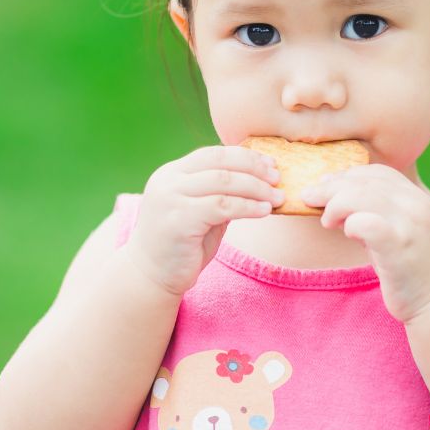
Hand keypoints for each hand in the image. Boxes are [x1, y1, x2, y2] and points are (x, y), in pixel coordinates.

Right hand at [125, 146, 283, 296]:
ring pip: (223, 182)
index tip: (270, 164)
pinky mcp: (179, 220)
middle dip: (254, 168)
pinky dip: (248, 207)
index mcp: (172, 172)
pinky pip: (222, 206)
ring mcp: (170, 199)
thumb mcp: (200, 211)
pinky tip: (264, 211)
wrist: (151, 277)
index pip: (214, 153)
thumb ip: (220, 193)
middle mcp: (168, 180)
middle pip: (220, 163)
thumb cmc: (181, 244)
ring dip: (256, 188)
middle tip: (278, 178)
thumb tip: (260, 178)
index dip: (245, 156)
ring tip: (277, 197)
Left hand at [300, 165, 429, 323]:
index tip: (325, 186)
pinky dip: (350, 223)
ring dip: (334, 205)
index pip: (377, 172)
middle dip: (330, 188)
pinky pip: (366, 223)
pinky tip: (347, 232)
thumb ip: (375, 210)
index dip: (347, 175)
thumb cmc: (411, 266)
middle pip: (364, 181)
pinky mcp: (399, 247)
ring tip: (327, 221)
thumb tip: (333, 193)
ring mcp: (409, 224)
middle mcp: (416, 204)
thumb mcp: (398, 229)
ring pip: (360, 196)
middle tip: (310, 198)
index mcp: (416, 197)